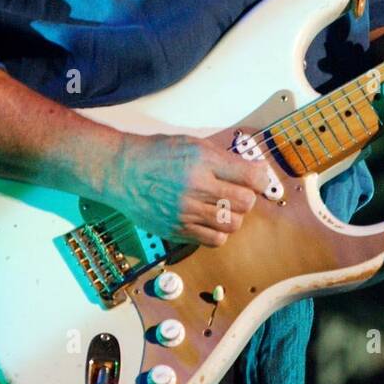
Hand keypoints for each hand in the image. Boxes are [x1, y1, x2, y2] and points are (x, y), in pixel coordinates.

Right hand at [105, 131, 269, 248]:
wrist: (122, 172)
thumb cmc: (155, 154)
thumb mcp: (192, 143)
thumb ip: (222, 158)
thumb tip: (252, 170)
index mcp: (203, 161)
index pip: (250, 176)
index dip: (261, 178)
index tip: (259, 178)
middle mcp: (197, 188)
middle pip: (245, 202)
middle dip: (247, 196)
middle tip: (237, 190)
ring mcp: (188, 212)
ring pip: (233, 224)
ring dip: (233, 215)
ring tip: (222, 206)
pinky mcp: (178, 230)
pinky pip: (214, 240)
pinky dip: (219, 232)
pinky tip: (210, 219)